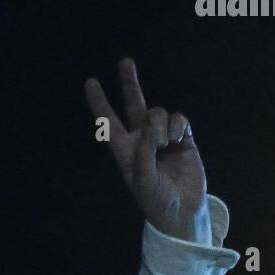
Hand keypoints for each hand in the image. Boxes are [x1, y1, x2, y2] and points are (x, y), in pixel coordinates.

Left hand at [84, 57, 207, 240]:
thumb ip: (144, 152)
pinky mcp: (183, 140)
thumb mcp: (143, 180)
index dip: (100, 104)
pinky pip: (178, 120)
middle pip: (134, 106)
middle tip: (125, 62)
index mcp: (126, 152)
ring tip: (165, 142)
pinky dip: (178, 126)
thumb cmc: (157, 201)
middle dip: (130, 85)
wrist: (183, 212)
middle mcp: (142, 142)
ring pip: (158, 114)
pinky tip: (178, 139)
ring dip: (160, 123)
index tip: (91, 82)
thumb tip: (150, 128)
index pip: (109, 124)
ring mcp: (163, 139)